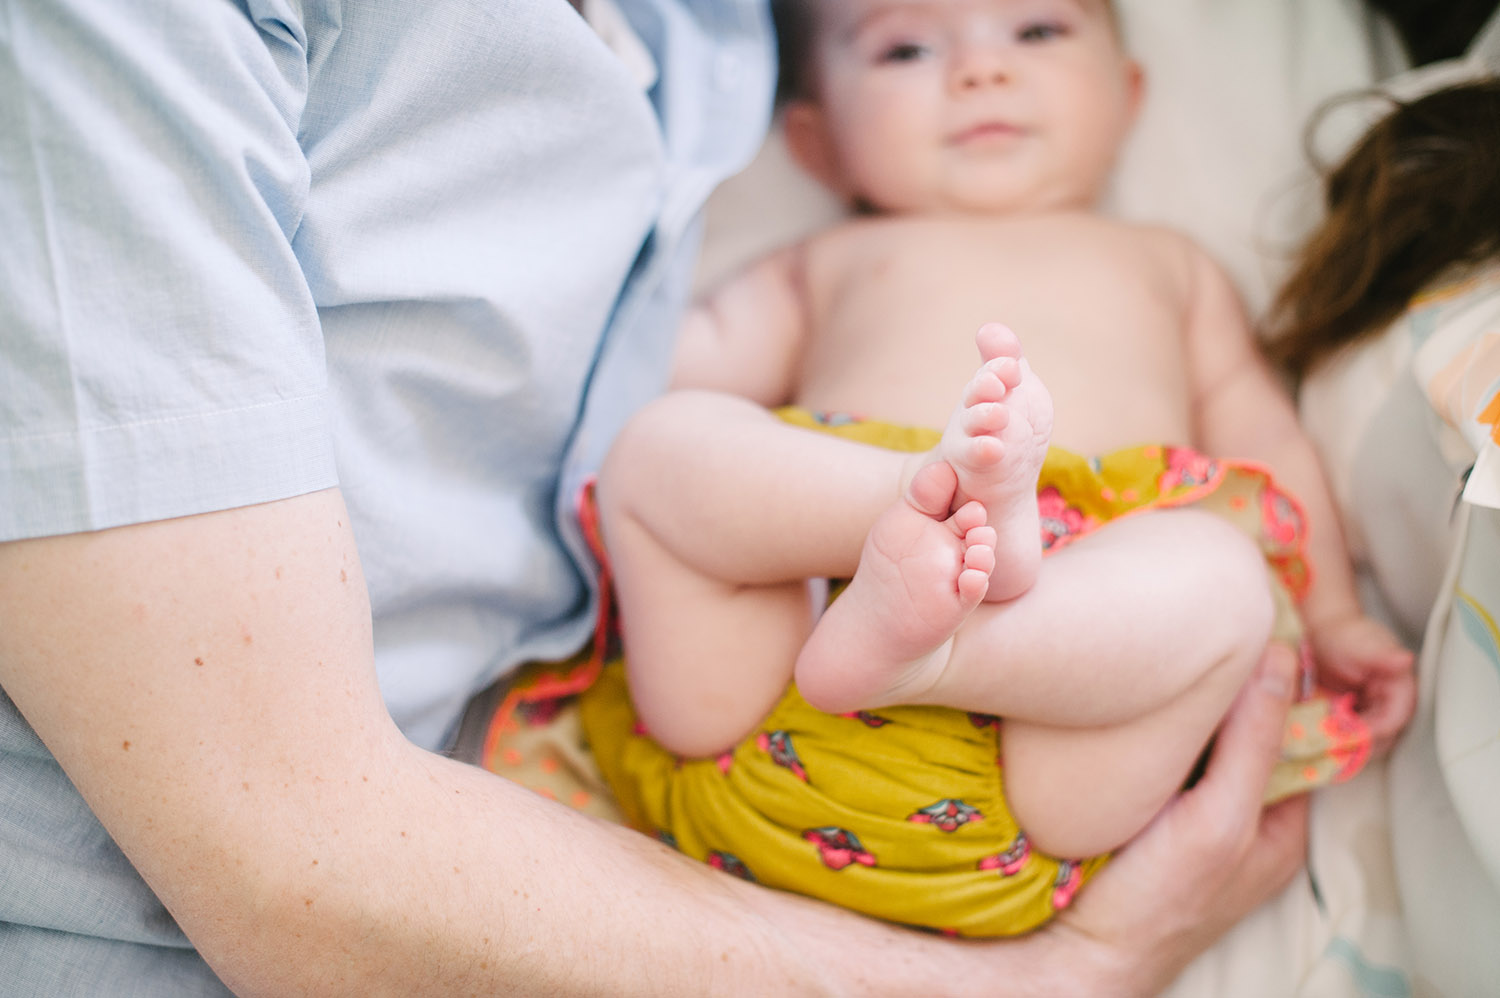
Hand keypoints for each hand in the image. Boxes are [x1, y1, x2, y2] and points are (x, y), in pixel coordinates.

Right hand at [1039, 642, 1309, 996]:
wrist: (1073, 950)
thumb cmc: (1157, 900)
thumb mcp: (1221, 818)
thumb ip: (1253, 741)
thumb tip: (1279, 655)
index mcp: (1278, 822)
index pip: (1297, 731)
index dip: (1283, 681)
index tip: (1260, 624)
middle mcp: (1238, 815)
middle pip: (1244, 731)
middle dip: (1228, 686)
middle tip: (1206, 626)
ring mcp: (1187, 813)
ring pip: (1198, 739)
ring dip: (1183, 702)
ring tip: (1167, 648)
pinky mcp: (1141, 809)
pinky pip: (1157, 753)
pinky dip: (1150, 725)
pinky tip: (1131, 696)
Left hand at [1309, 612, 1415, 752]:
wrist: (1321, 632)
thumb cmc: (1341, 634)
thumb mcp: (1359, 644)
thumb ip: (1382, 654)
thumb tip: (1406, 659)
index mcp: (1400, 686)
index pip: (1395, 720)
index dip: (1374, 732)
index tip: (1349, 737)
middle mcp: (1391, 703)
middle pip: (1384, 737)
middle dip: (1359, 744)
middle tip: (1331, 746)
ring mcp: (1374, 711)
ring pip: (1369, 741)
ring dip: (1349, 746)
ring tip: (1324, 745)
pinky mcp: (1358, 716)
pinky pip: (1353, 735)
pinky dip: (1340, 739)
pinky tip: (1322, 740)